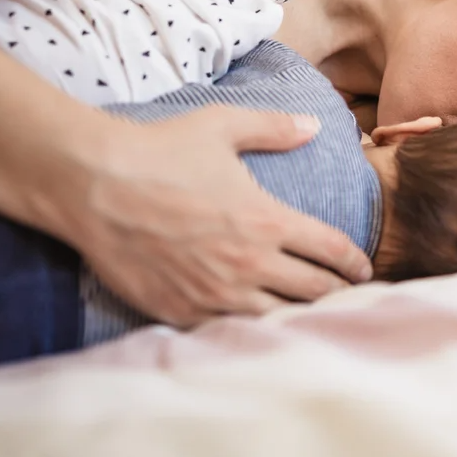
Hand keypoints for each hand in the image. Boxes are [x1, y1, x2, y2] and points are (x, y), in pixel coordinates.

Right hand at [58, 106, 373, 326]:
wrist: (93, 184)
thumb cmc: (159, 150)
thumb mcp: (222, 126)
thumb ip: (273, 128)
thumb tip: (313, 125)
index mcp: (267, 220)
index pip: (330, 250)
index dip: (354, 262)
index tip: (363, 268)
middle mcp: (249, 263)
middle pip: (314, 292)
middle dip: (338, 294)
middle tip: (349, 296)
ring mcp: (215, 293)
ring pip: (277, 318)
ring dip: (300, 316)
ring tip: (315, 317)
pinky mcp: (181, 312)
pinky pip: (230, 331)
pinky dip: (252, 329)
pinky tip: (260, 326)